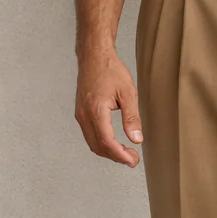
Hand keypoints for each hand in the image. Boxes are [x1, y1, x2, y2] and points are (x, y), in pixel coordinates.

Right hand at [75, 49, 143, 165]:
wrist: (94, 57)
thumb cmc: (110, 70)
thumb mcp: (128, 93)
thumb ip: (132, 117)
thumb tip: (136, 139)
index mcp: (96, 111)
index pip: (107, 142)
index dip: (120, 155)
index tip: (132, 160)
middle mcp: (85, 116)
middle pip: (98, 147)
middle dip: (116, 156)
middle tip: (133, 159)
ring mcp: (80, 115)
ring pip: (92, 143)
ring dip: (108, 152)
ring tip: (126, 153)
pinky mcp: (81, 113)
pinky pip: (89, 135)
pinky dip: (102, 143)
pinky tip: (114, 142)